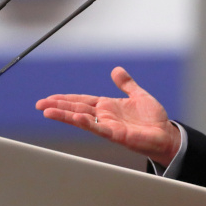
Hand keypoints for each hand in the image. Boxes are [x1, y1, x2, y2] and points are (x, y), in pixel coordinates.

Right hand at [36, 66, 181, 165]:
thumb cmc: (153, 119)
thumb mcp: (139, 95)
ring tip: (47, 111)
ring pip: (81, 118)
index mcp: (108, 106)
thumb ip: (126, 84)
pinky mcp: (116, 134)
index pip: (82, 100)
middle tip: (39, 104)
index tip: (50, 98)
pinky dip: (85, 122)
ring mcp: (108, 125)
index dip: (66, 98)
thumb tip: (116, 70)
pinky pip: (97, 127)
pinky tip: (74, 118)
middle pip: (76, 108)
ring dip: (64, 115)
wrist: (166, 135)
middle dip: (58, 106)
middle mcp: (105, 116)